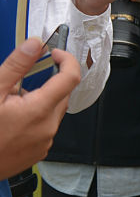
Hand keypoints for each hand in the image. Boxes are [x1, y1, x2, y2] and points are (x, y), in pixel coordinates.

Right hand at [0, 39, 81, 178]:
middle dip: (47, 83)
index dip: (67, 60)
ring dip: (39, 102)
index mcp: (39, 110)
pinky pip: (45, 129)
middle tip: (19, 83)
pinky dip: (35, 119)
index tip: (56, 54)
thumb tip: (35, 45)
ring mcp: (44, 142)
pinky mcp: (39, 151)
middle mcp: (48, 127)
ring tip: (10, 106)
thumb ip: (16, 67)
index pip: (71, 77)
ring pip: (53, 112)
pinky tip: (13, 122)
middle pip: (62, 95)